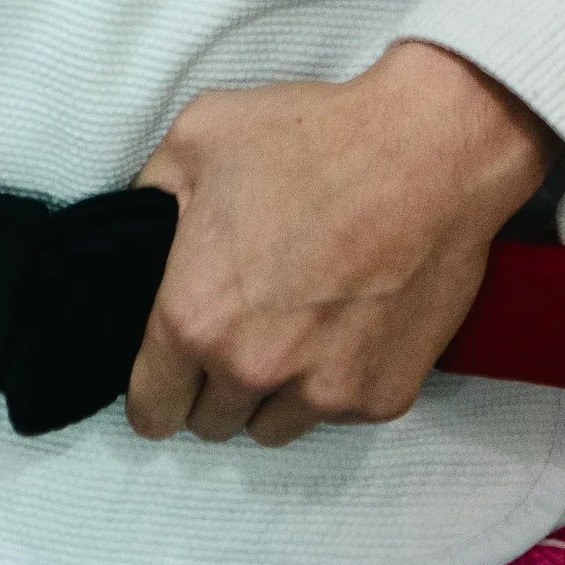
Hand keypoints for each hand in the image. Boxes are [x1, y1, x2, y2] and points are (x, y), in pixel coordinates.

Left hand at [125, 40, 548, 449]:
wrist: (428, 153)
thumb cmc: (310, 138)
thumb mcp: (199, 137)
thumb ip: (150, 196)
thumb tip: (135, 229)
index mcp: (194, 317)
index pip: (151, 408)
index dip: (154, 393)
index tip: (169, 377)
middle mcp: (253, 371)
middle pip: (213, 424)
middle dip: (215, 386)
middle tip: (241, 328)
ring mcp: (322, 392)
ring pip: (275, 427)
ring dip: (273, 394)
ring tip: (295, 328)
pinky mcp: (381, 396)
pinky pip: (338, 412)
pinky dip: (335, 381)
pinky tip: (348, 321)